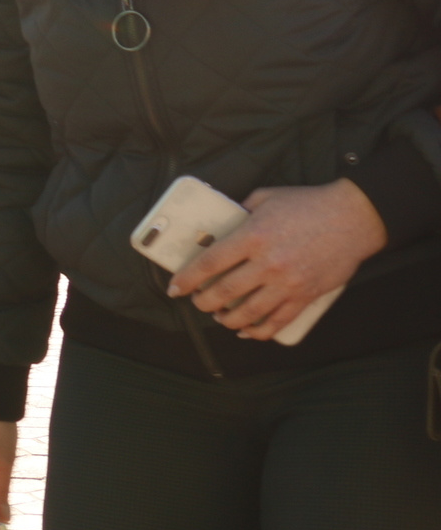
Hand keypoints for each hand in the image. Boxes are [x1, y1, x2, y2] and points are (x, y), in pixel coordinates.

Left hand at [168, 179, 385, 340]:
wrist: (354, 217)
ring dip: (227, 319)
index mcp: (252, 236)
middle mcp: (267, 263)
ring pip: (249, 313)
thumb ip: (239, 212)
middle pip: (224, 292)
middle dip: (203, 302)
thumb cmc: (308, 204)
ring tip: (219, 317)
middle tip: (197, 302)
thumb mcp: (265, 198)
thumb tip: (219, 225)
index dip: (187, 279)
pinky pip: (278, 321)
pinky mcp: (306, 295)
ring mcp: (288, 282)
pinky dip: (260, 331)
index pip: (209, 263)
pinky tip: (247, 331)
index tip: (175, 288)